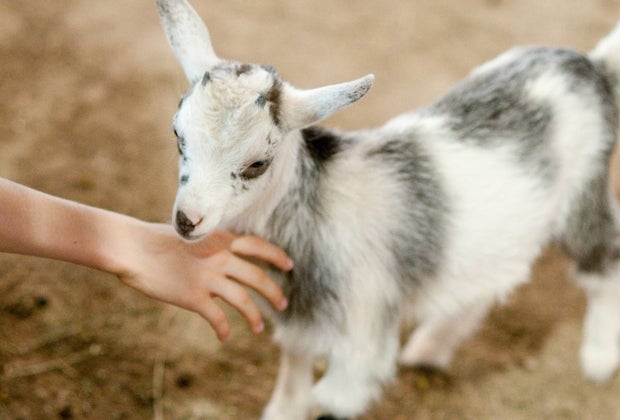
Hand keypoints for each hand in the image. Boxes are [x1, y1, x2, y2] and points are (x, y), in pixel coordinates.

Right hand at [118, 224, 292, 341]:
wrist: (133, 248)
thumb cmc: (158, 240)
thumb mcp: (194, 235)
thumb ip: (213, 245)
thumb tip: (227, 254)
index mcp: (221, 240)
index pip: (259, 246)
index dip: (277, 256)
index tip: (290, 266)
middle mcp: (220, 258)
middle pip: (258, 278)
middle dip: (274, 293)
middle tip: (283, 305)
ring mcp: (208, 278)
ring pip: (244, 301)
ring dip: (255, 317)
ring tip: (259, 328)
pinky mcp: (193, 297)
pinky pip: (217, 318)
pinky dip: (223, 330)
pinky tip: (224, 337)